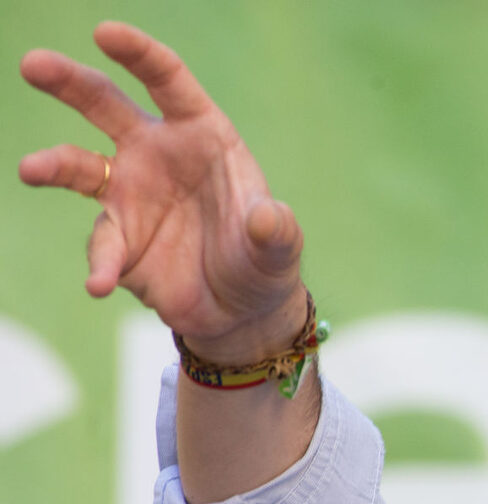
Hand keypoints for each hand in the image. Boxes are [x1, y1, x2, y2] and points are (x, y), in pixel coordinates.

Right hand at [19, 21, 305, 362]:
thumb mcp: (279, 247)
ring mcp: (128, 194)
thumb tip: (266, 220)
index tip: (106, 33)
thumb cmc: (262, 261)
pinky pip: (101, 245)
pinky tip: (99, 284)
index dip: (138, 54)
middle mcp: (155, 153)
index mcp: (200, 134)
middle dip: (68, 80)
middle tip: (33, 64)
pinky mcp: (117, 239)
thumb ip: (275, 231)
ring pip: (78, 166)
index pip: (167, 81)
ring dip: (52, 166)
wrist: (241, 309)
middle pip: (104, 104)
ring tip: (31, 169)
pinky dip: (100, 264)